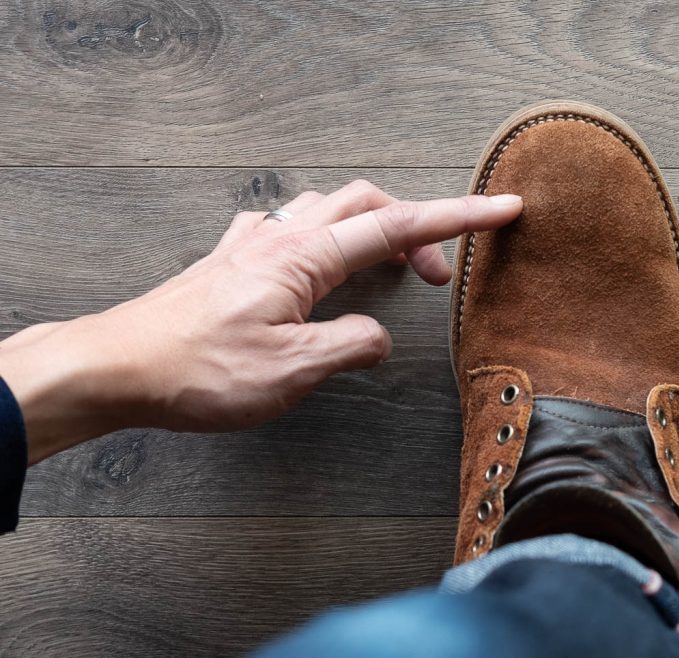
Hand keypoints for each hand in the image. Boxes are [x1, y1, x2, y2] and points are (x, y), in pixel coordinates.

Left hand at [0, 180, 522, 462]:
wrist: (116, 367)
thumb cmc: (197, 371)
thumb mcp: (291, 370)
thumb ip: (350, 346)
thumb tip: (378, 337)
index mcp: (304, 257)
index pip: (398, 228)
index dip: (458, 218)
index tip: (502, 208)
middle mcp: (280, 239)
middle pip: (366, 205)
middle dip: (417, 229)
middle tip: (442, 276)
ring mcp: (253, 246)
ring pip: (328, 210)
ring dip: (370, 230)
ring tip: (391, 267)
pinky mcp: (231, 263)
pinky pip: (287, 227)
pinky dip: (321, 236)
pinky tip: (315, 261)